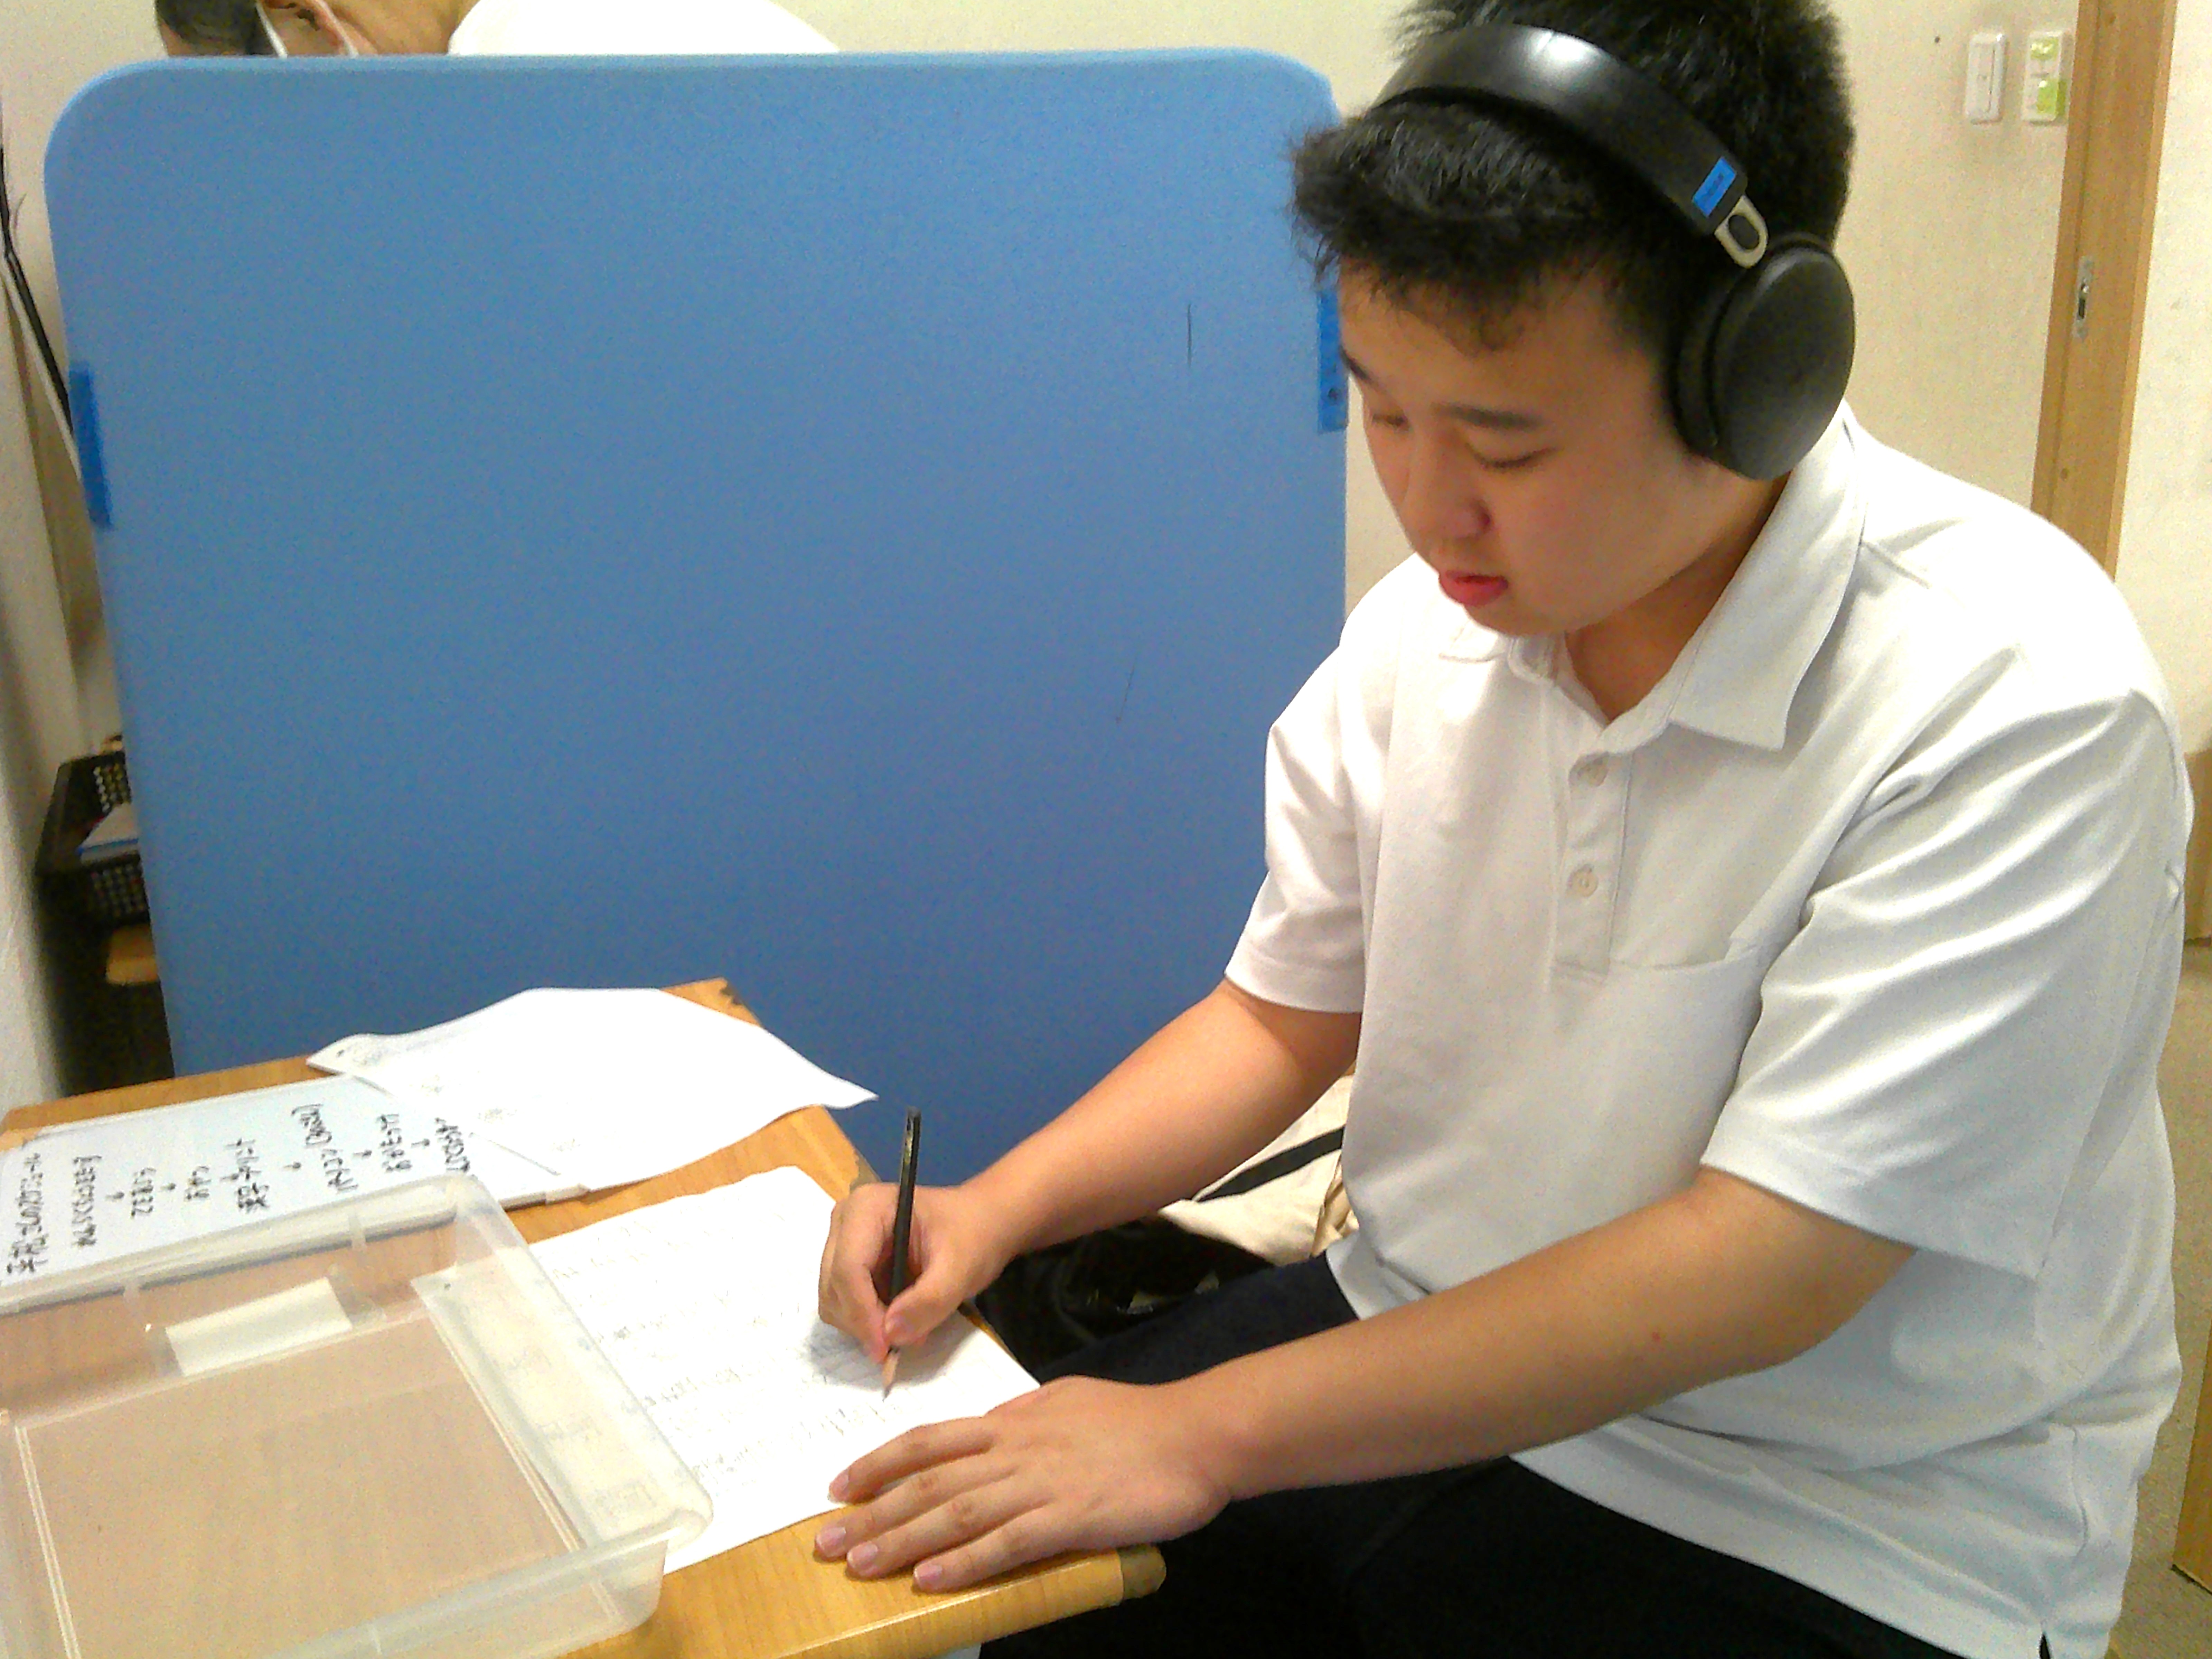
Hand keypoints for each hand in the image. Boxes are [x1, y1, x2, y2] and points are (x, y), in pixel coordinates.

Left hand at [813, 1376, 1230, 1589]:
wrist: (1194, 1434)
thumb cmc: (1134, 1421)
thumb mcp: (1065, 1404)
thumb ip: (1022, 1421)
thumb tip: (987, 1431)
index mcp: (1012, 1424)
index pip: (929, 1441)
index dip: (878, 1464)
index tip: (837, 1488)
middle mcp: (1015, 1450)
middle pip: (928, 1481)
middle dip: (871, 1513)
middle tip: (824, 1542)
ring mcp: (1041, 1484)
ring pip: (955, 1512)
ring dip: (901, 1540)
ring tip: (859, 1566)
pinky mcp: (1070, 1518)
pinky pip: (1006, 1543)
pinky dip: (964, 1561)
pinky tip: (930, 1579)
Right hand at [817, 1182, 1015, 1362]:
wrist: (982, 1223)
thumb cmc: (974, 1235)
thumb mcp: (961, 1268)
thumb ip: (929, 1301)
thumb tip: (890, 1333)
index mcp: (867, 1207)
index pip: (848, 1269)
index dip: (862, 1313)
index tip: (885, 1349)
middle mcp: (845, 1221)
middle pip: (835, 1286)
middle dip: (864, 1321)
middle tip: (904, 1341)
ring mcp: (844, 1242)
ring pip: (834, 1300)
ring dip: (866, 1324)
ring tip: (909, 1326)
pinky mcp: (850, 1262)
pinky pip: (845, 1303)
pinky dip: (868, 1319)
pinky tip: (900, 1316)